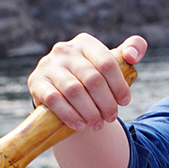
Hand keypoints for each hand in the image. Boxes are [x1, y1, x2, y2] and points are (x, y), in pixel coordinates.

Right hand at [27, 33, 147, 131]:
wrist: (62, 92)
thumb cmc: (94, 76)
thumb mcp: (112, 62)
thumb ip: (132, 49)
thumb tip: (132, 56)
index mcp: (86, 42)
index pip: (107, 63)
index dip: (119, 85)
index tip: (125, 102)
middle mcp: (65, 50)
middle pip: (92, 79)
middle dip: (106, 102)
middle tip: (112, 118)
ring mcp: (48, 65)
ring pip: (74, 91)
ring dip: (90, 112)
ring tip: (98, 124)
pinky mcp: (36, 82)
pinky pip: (54, 100)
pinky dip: (70, 115)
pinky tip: (80, 125)